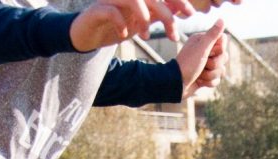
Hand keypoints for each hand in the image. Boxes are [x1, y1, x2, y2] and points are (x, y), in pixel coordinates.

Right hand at [72, 0, 193, 49]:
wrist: (87, 34)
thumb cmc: (115, 26)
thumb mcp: (141, 21)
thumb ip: (158, 14)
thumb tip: (180, 9)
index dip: (178, 1)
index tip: (190, 14)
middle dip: (167, 15)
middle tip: (174, 36)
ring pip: (134, 0)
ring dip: (144, 19)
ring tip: (146, 36)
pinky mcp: (97, 9)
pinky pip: (112, 11)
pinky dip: (121, 23)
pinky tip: (125, 35)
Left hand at [177, 18, 227, 93]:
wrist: (176, 84)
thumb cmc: (187, 64)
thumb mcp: (201, 48)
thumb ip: (213, 34)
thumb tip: (222, 19)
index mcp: (203, 41)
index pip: (223, 41)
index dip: (219, 49)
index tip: (209, 52)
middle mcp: (205, 51)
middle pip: (224, 57)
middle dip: (214, 64)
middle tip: (203, 64)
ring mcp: (206, 64)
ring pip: (221, 70)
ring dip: (210, 75)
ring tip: (199, 75)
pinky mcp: (206, 76)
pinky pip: (217, 80)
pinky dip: (209, 82)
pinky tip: (199, 81)